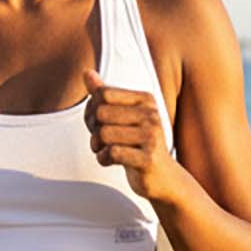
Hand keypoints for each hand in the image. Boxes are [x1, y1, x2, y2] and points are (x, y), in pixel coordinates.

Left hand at [82, 67, 173, 202]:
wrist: (163, 177)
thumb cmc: (138, 144)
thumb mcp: (122, 116)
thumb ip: (104, 95)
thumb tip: (87, 73)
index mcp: (145, 99)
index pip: (104, 94)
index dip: (91, 109)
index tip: (96, 123)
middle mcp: (151, 114)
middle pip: (101, 113)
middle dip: (92, 128)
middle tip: (97, 140)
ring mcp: (151, 137)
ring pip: (104, 134)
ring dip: (96, 145)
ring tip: (103, 150)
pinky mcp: (147, 159)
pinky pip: (112, 153)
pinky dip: (103, 158)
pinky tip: (109, 160)